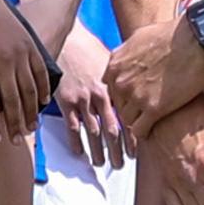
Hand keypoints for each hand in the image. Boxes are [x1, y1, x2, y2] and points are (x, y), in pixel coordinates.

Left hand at [0, 0, 46, 141]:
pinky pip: (40, 72)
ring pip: (29, 90)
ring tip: (31, 127)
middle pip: (12, 101)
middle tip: (17, 140)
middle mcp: (3, 63)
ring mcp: (20, 54)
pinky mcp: (30, 46)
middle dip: (15, 124)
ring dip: (31, 112)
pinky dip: (43, 89)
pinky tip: (43, 103)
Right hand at [54, 24, 128, 168]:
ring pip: (93, 132)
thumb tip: (137, 92)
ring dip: (98, 151)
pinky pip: (72, 126)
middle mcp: (101, 96)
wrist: (67, 39)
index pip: (127, 120)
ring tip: (101, 163)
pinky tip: (79, 152)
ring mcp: (83, 99)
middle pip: (112, 130)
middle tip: (120, 165)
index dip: (131, 139)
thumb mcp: (113, 61)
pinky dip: (76, 141)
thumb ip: (122, 81)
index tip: (135, 153)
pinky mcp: (66, 100)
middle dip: (117, 151)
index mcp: (114, 89)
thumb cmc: (90, 48)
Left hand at [106, 18, 203, 138]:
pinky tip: (153, 130)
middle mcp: (121, 81)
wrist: (195, 40)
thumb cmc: (171, 35)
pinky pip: (139, 130)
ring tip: (150, 120)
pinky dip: (145, 132)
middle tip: (144, 111)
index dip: (124, 95)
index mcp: (115, 65)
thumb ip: (125, 55)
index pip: (111, 89)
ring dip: (138, 121)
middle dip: (131, 108)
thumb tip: (123, 63)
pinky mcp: (154, 108)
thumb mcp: (137, 39)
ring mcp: (136, 95)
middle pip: (119, 105)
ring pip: (127, 120)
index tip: (134, 98)